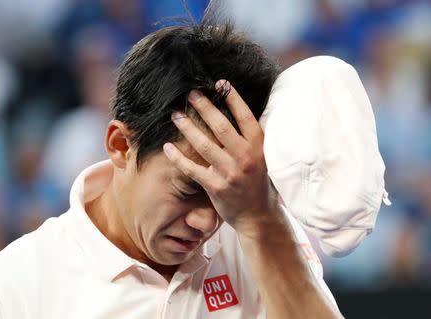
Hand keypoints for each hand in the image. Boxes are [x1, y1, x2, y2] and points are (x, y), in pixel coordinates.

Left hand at [163, 80, 280, 235]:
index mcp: (258, 145)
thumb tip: (239, 110)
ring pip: (204, 145)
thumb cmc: (257, 180)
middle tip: (190, 94)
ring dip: (187, 127)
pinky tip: (168, 147)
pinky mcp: (217, 187)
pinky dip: (178, 158)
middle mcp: (245, 156)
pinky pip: (193, 169)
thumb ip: (251, 136)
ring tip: (175, 115)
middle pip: (221, 126)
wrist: (258, 214)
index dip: (232, 98)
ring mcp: (230, 172)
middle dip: (204, 107)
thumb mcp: (262, 156)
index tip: (220, 83)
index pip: (245, 116)